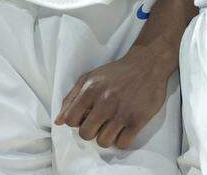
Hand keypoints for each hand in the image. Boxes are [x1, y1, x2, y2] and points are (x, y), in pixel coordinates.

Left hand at [54, 44, 173, 148]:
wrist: (147, 64)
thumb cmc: (116, 72)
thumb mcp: (90, 78)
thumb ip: (72, 98)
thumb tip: (58, 122)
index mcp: (91, 90)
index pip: (71, 120)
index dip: (76, 122)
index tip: (86, 117)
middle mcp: (105, 102)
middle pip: (86, 134)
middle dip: (91, 131)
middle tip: (100, 123)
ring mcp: (122, 112)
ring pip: (103, 142)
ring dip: (106, 137)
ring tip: (112, 127)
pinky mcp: (138, 120)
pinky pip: (122, 143)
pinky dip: (122, 140)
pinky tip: (124, 129)